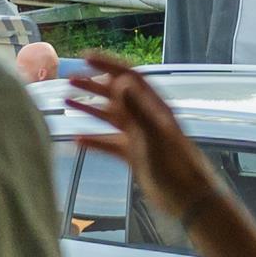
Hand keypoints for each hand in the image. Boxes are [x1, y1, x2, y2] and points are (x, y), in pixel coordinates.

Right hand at [64, 52, 209, 223]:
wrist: (188, 198)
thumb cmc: (176, 165)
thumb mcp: (154, 135)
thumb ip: (137, 108)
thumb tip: (120, 81)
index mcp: (154, 108)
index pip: (129, 78)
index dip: (108, 65)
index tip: (86, 58)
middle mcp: (146, 118)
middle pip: (116, 95)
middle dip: (93, 85)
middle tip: (70, 79)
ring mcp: (139, 137)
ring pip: (110, 117)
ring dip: (90, 108)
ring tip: (67, 100)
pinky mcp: (134, 155)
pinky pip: (109, 143)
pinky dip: (93, 140)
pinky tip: (77, 140)